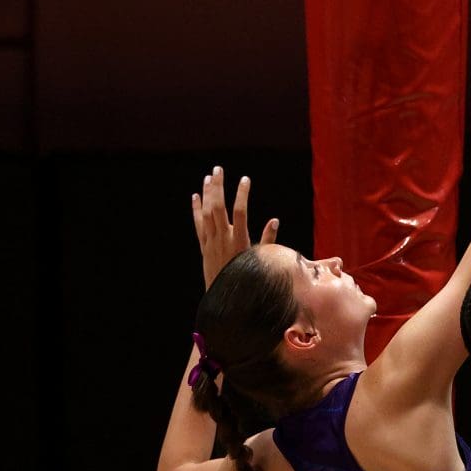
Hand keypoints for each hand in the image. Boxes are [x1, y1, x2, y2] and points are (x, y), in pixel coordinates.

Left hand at [192, 166, 277, 288]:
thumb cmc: (247, 279)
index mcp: (239, 241)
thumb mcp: (259, 261)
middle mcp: (223, 239)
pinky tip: (196, 196)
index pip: (240, 212)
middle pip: (218, 207)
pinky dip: (196, 210)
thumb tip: (275, 220)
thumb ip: (267, 240)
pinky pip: (198, 225)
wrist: (225, 301)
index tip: (245, 179)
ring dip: (207, 194)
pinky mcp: (204, 247)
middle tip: (219, 169)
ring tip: (208, 177)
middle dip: (218, 187)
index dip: (242, 194)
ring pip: (206, 213)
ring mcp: (211, 243)